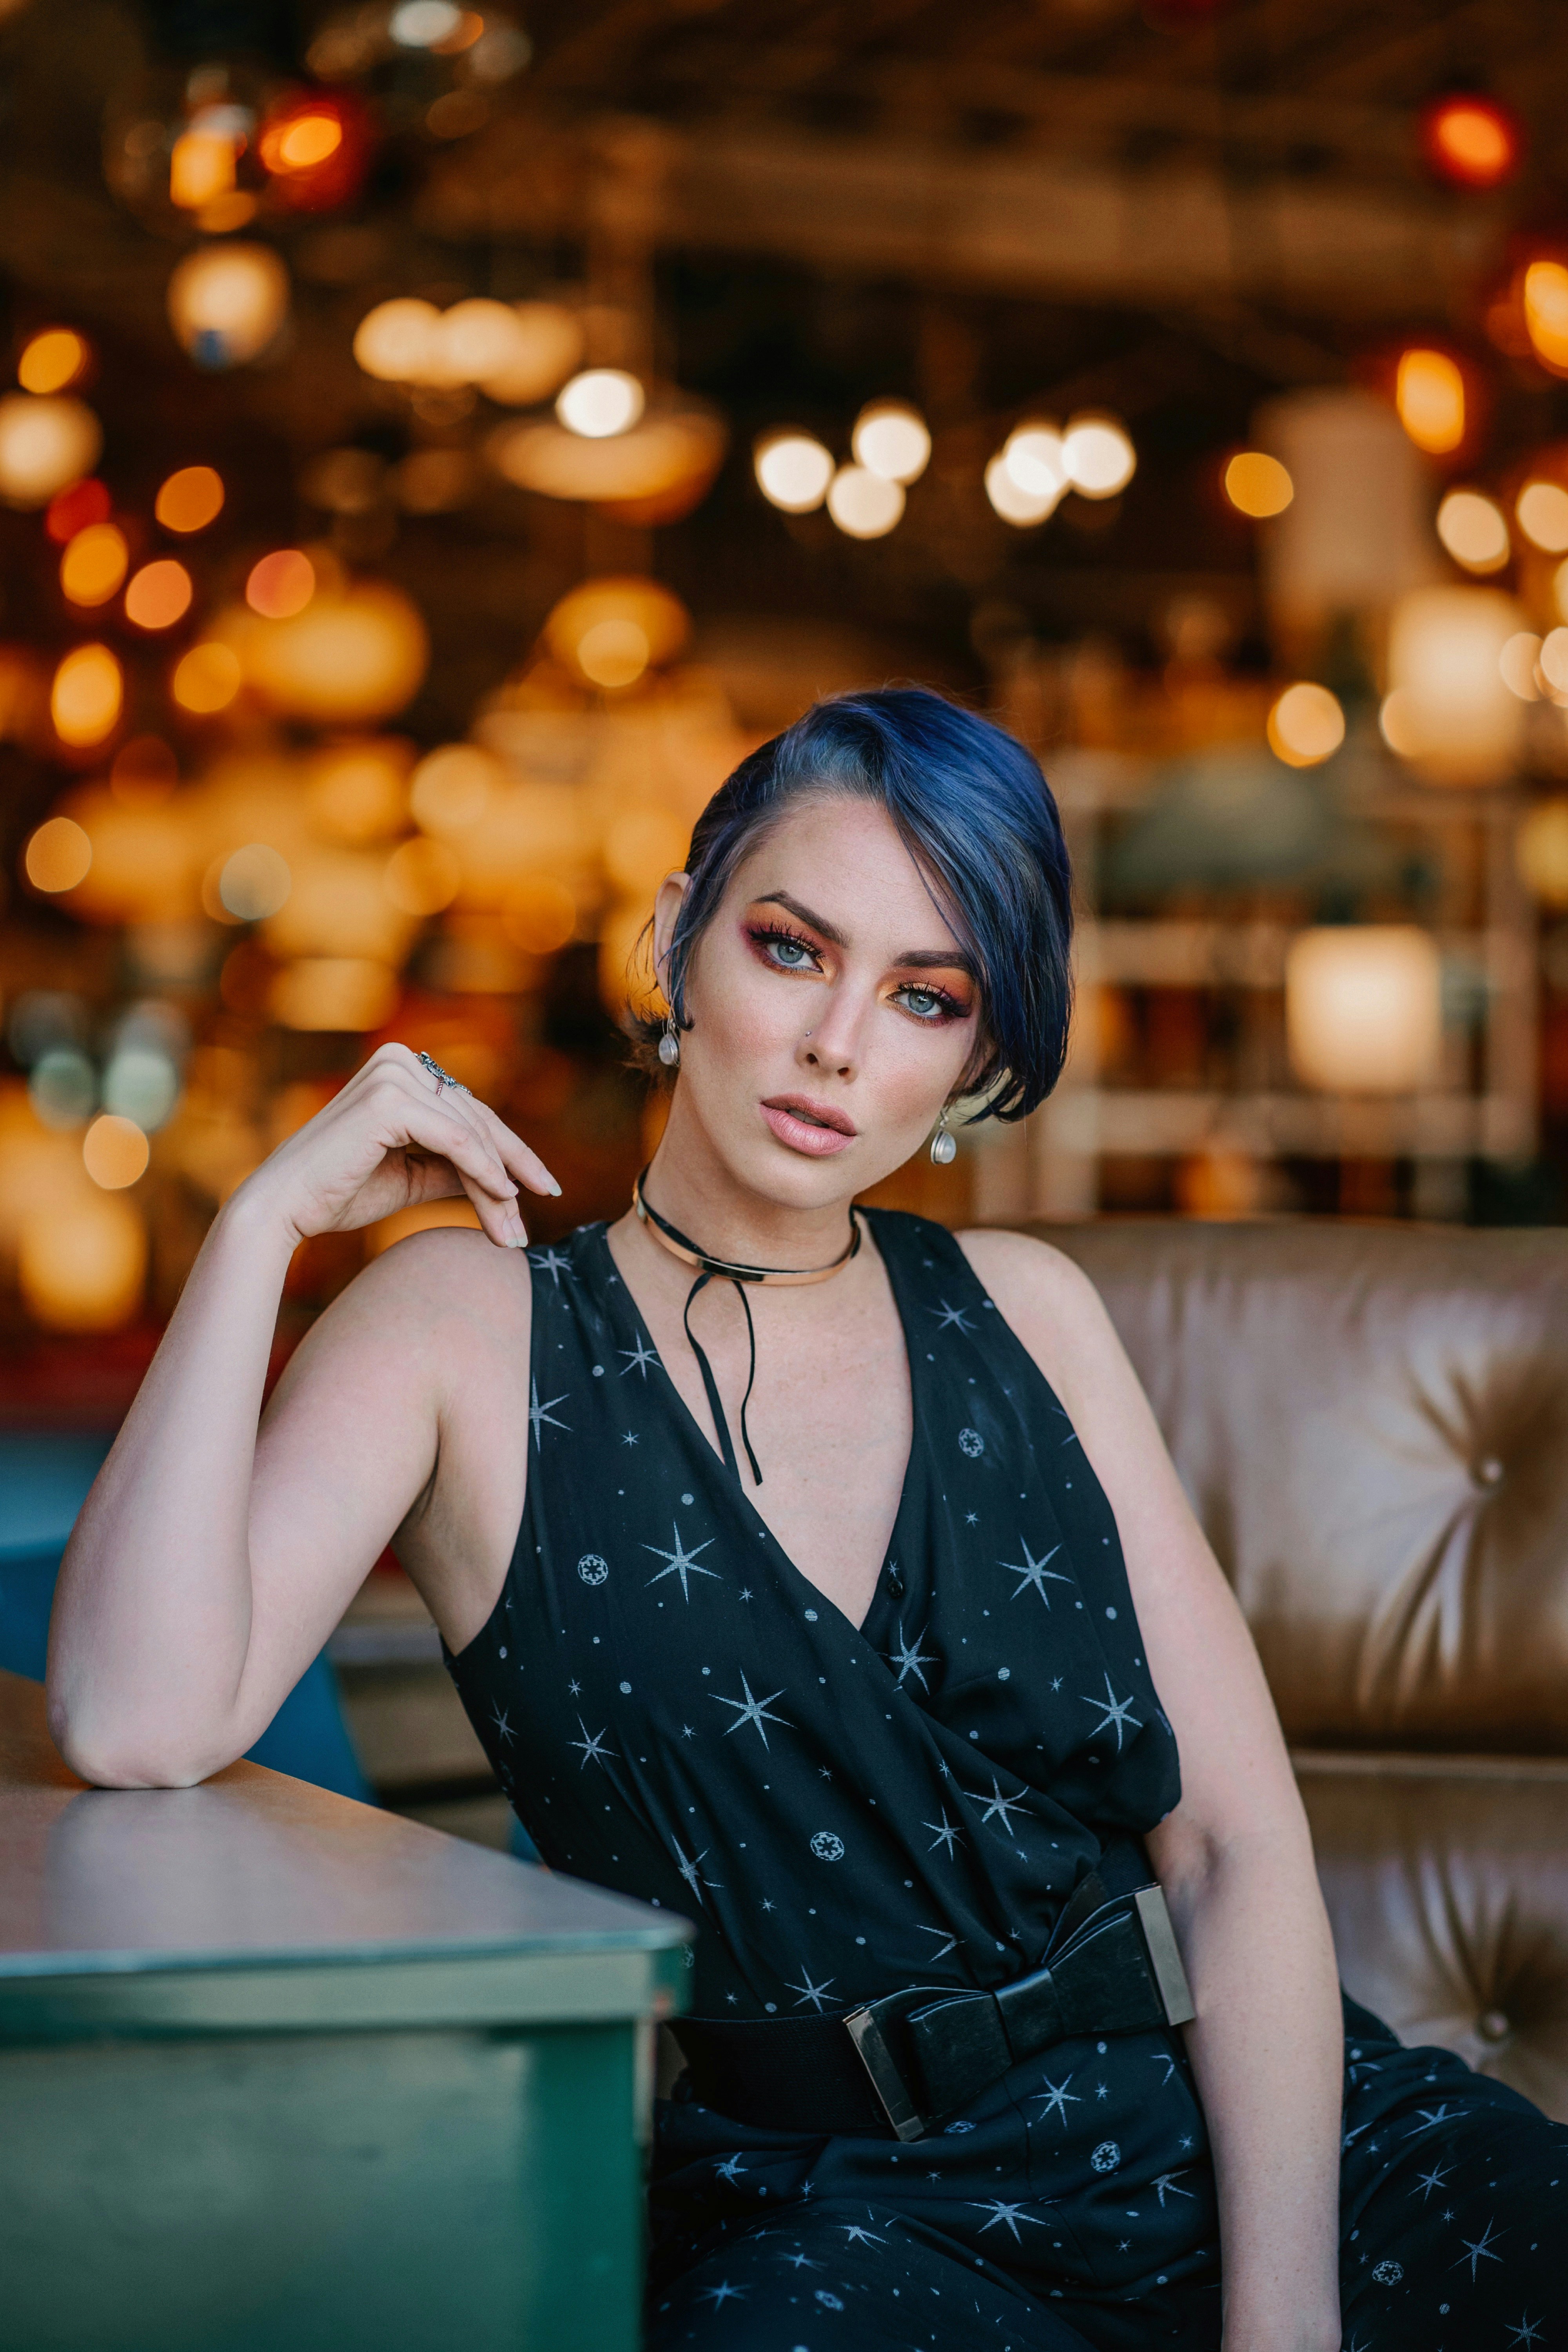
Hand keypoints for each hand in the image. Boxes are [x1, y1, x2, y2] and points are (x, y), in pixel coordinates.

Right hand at [231, 1042, 558, 1251]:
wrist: (284, 1208)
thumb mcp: (411, 1177)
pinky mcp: (389, 1101)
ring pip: (470, 1133)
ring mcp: (392, 1075)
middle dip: (512, 1167)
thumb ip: (454, 1168)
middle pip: (476, 1119)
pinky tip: (504, 1198)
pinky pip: (454, 1140)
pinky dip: (483, 1171)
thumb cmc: (339, 1194)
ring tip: (517, 1226)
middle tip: (545, 1203)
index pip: (468, 1112)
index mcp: (400, 1071)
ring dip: (500, 1182)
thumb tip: (505, 1179)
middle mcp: (398, 1062)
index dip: (509, 1150)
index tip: (542, 1185)